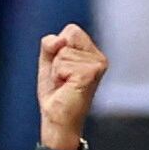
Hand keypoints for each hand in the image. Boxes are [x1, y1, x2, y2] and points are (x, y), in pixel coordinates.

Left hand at [35, 23, 105, 148]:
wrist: (57, 119)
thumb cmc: (56, 94)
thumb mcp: (49, 62)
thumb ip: (50, 43)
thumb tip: (59, 40)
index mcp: (92, 53)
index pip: (71, 30)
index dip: (58, 48)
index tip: (62, 69)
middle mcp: (99, 58)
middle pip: (68, 36)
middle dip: (57, 57)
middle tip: (63, 78)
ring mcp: (97, 65)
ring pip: (64, 51)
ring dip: (57, 70)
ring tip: (65, 84)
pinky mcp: (90, 74)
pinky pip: (63, 63)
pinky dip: (58, 75)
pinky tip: (67, 87)